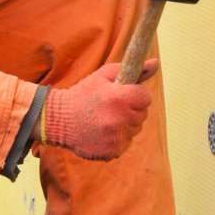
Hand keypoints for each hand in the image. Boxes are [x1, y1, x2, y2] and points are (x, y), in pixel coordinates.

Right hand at [38, 60, 158, 159]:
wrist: (58, 120)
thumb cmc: (84, 94)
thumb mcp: (104, 76)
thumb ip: (133, 69)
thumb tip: (155, 63)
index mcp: (119, 98)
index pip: (146, 97)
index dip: (137, 95)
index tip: (125, 95)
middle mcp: (120, 119)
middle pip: (142, 115)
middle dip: (131, 110)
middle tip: (112, 107)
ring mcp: (116, 137)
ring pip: (135, 130)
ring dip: (125, 125)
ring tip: (105, 119)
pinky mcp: (112, 152)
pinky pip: (126, 143)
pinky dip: (118, 139)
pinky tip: (102, 132)